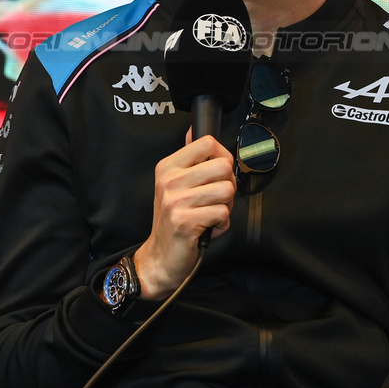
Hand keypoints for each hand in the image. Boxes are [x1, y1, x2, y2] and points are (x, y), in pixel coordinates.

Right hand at [134, 134, 235, 299]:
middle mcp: (169, 181)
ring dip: (226, 206)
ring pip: (227, 190)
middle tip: (215, 199)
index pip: (207, 142)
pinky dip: (222, 224)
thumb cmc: (175, 220)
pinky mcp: (185, 221)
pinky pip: (223, 213)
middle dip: (228, 184)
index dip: (222, 156)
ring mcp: (175, 201)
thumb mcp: (175, 184)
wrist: (160, 257)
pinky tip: (209, 227)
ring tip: (211, 213)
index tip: (217, 173)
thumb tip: (194, 130)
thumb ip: (189, 159)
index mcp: (167, 167)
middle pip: (223, 165)